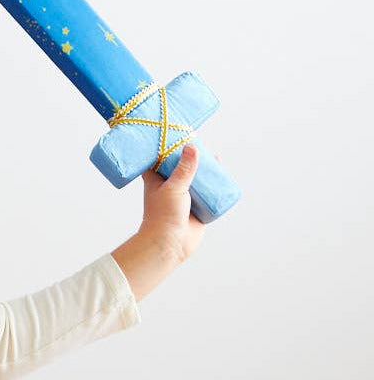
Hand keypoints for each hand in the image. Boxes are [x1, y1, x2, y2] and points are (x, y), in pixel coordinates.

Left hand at [111, 144, 206, 301]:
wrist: (169, 245)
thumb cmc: (163, 216)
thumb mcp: (174, 187)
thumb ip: (184, 169)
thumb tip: (192, 147)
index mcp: (156, 180)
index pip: (157, 159)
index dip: (164, 147)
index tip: (174, 134)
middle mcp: (169, 188)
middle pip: (181, 168)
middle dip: (192, 158)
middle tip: (203, 145)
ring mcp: (184, 198)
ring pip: (196, 181)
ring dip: (206, 171)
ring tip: (216, 159)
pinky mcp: (197, 209)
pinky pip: (208, 195)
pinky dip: (215, 187)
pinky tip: (224, 177)